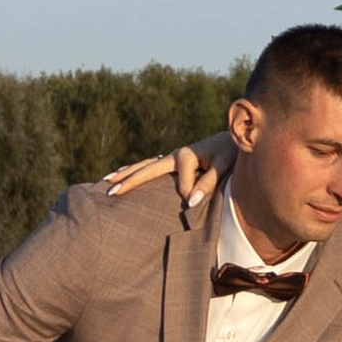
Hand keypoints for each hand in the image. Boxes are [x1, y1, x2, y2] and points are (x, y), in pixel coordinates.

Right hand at [102, 131, 233, 222]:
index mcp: (186, 155)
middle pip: (147, 169)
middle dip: (129, 180)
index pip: (181, 182)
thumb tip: (190, 202)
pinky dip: (135, 171)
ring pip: (144, 167)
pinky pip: (150, 167)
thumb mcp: (223, 166)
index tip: (197, 203)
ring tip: (106, 181)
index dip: (189, 193)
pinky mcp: (173, 161)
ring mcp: (172, 157)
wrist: (235, 139)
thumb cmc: (231, 153)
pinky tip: (124, 174)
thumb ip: (207, 183)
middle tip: (110, 192)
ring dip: (126, 174)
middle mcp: (175, 154)